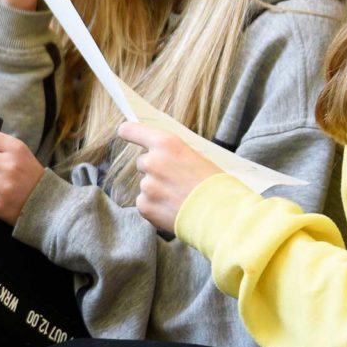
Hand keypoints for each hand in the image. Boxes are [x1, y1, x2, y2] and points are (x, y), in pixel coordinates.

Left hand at [116, 121, 215, 236]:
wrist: (222, 215)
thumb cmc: (215, 185)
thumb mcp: (196, 157)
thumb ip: (173, 154)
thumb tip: (160, 154)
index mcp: (167, 144)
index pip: (133, 131)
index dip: (129, 132)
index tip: (124, 132)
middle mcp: (152, 162)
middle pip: (143, 162)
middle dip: (155, 170)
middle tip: (176, 181)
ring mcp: (147, 185)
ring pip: (146, 185)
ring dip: (157, 191)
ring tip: (180, 199)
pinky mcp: (145, 206)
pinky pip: (145, 204)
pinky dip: (156, 208)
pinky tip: (174, 210)